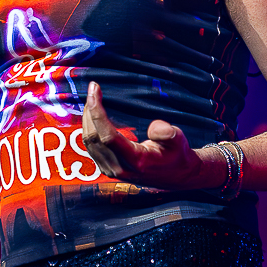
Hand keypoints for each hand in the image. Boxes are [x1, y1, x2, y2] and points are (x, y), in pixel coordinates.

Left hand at [80, 82, 217, 190]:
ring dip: (87, 119)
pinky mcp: (108, 168)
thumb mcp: (179, 141)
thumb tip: (154, 127)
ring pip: (89, 143)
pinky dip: (89, 128)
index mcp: (135, 161)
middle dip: (90, 111)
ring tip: (92, 99)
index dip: (98, 113)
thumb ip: (168, 134)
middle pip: (93, 138)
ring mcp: (111, 170)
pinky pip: (92, 147)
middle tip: (93, 90)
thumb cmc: (177, 155)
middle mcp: (119, 168)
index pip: (108, 137)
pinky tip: (94, 116)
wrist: (176, 177)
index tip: (95, 90)